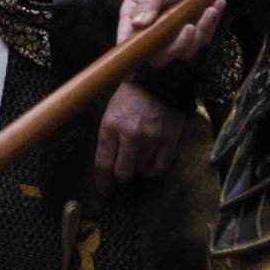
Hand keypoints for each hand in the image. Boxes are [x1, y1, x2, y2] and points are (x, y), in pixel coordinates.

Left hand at [92, 80, 182, 197]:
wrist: (159, 79)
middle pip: (122, 173)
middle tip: (122, 173)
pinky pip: (159, 168)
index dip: (102, 181)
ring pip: (140, 171)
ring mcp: (150, 140)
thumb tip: (107, 161)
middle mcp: (129, 136)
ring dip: (137, 169)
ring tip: (138, 158)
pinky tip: (150, 163)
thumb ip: (108, 136)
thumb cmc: (132, 94)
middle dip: (120, 176)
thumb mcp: (110, 111)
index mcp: (111, 127)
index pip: (103, 163)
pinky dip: (153, 169)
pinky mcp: (168, 142)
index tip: (104, 189)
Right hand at [118, 0, 224, 66]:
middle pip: (160, 56)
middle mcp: (152, 32)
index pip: (128, 41)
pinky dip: (211, 24)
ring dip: (200, 33)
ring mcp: (172, 36)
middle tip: (190, 26)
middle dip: (178, 46)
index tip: (145, 55)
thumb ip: (148, 3)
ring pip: (185, 50)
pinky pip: (202, 39)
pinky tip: (217, 6)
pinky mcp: (191, 34)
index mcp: (134, 19)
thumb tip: (137, 24)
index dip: (133, 52)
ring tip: (210, 10)